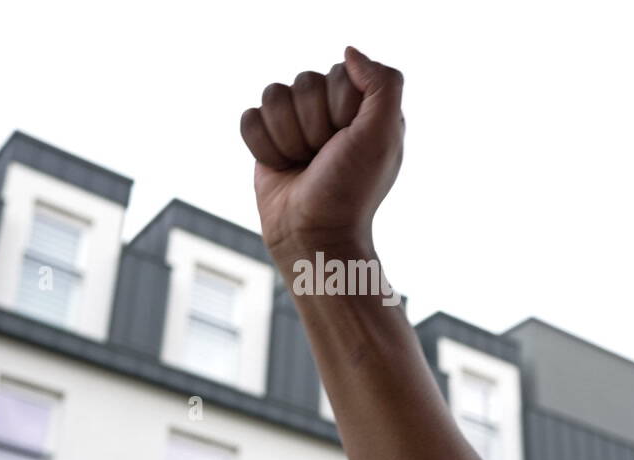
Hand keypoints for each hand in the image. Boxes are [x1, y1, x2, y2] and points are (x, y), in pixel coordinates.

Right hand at [240, 47, 404, 262]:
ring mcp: (296, 123)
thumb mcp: (383, 136)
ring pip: (273, 96)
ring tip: (303, 164)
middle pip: (304, 82)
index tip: (348, 143)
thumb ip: (383, 84)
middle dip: (311, 127)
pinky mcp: (267, 139)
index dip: (339, 109)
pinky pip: (250, 118)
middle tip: (323, 159)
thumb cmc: (350, 190)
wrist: (313, 235)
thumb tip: (349, 51)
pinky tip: (282, 168)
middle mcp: (329, 110)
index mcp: (363, 105)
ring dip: (287, 138)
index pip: (338, 72)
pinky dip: (264, 147)